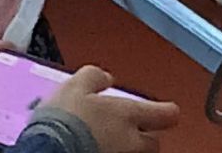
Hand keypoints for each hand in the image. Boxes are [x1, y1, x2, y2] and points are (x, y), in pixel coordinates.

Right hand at [46, 65, 179, 152]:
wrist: (50, 148)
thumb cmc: (64, 120)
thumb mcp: (75, 85)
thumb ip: (94, 77)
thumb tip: (104, 77)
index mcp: (126, 114)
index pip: (164, 114)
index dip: (167, 111)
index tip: (170, 110)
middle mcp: (131, 140)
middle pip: (154, 140)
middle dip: (148, 133)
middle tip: (138, 126)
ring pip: (138, 152)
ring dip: (132, 145)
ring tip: (116, 139)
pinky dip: (115, 151)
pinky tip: (101, 147)